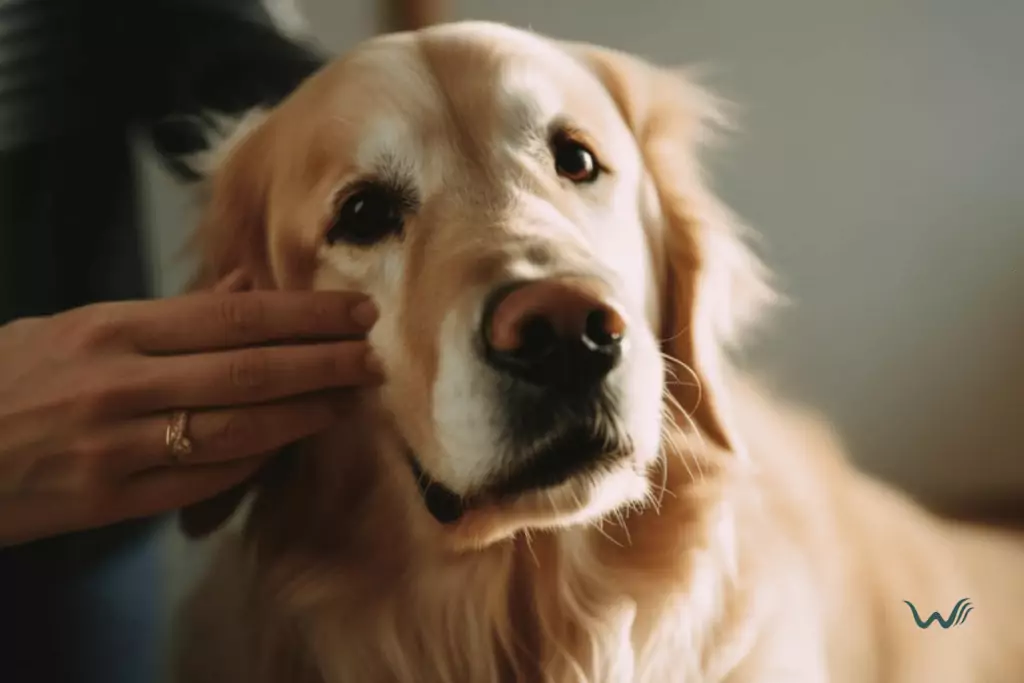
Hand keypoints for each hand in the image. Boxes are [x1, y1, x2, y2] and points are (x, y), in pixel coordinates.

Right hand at [0, 274, 381, 544]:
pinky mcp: (112, 500)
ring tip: (348, 399)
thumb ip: (167, 312)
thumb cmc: (7, 376)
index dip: (304, 315)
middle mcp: (122, 383)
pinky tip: (290, 445)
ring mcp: (118, 446)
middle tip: (374, 356)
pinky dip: (254, 463)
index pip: (234, 316)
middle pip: (251, 370)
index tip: (354, 311)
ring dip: (303, 414)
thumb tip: (243, 287)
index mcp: (113, 328)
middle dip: (324, 363)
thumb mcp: (75, 325)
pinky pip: (204, 482)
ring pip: (238, 428)